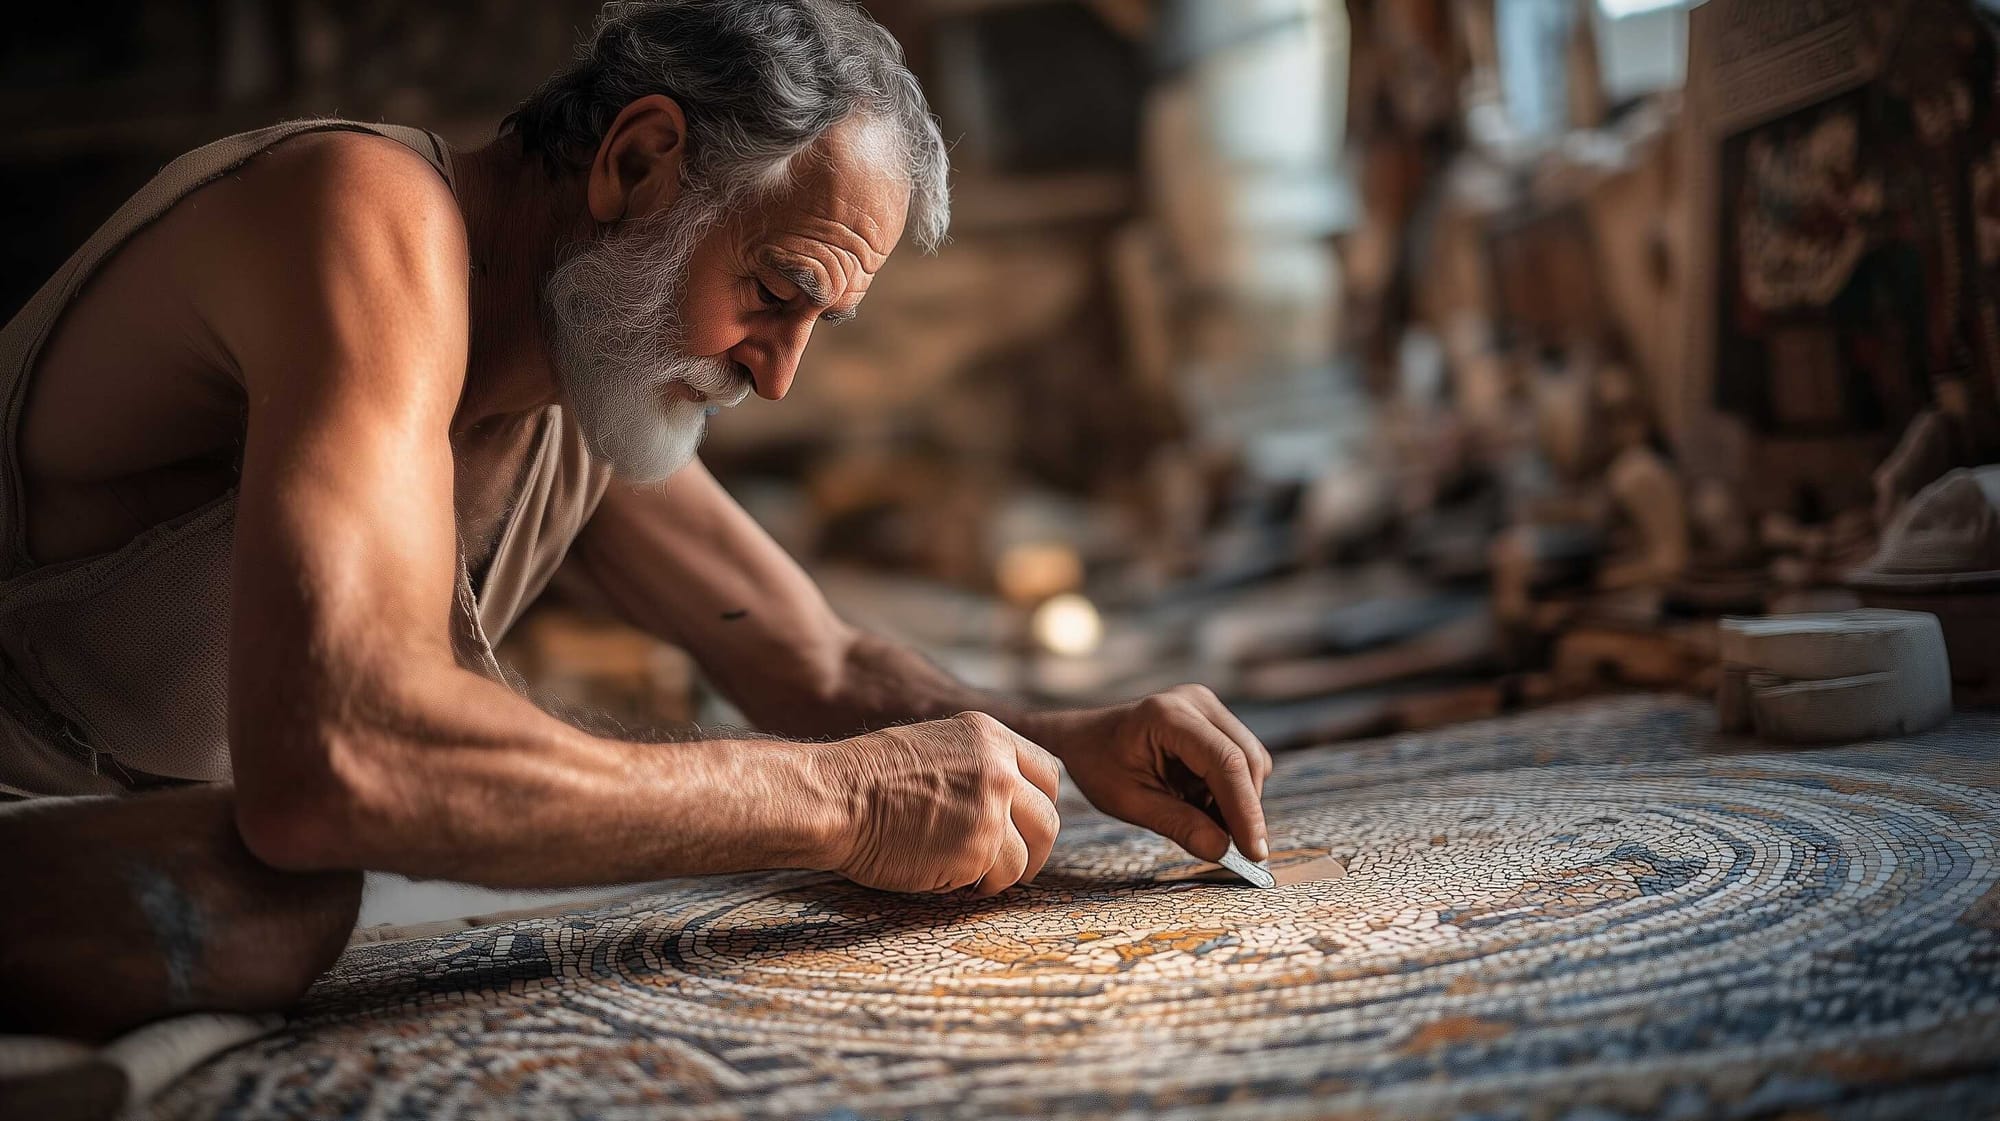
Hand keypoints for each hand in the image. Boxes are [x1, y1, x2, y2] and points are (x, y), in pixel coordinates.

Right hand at [817, 712, 1060, 895]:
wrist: (833, 798)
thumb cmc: (866, 779)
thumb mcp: (934, 747)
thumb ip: (977, 765)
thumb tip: (1009, 799)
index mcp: (987, 735)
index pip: (1047, 772)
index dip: (1037, 805)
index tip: (1021, 825)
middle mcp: (999, 766)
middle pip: (1048, 817)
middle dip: (1032, 847)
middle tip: (1008, 864)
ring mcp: (992, 808)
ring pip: (1029, 854)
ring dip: (1005, 872)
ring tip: (974, 876)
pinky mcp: (979, 848)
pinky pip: (1000, 877)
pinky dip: (981, 887)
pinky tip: (952, 881)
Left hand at [1026, 684, 1271, 862]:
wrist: (1084, 738)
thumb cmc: (1099, 765)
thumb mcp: (1130, 802)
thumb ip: (1177, 824)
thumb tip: (1222, 851)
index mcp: (1167, 716)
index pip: (1225, 762)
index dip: (1245, 810)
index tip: (1254, 853)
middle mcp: (1195, 701)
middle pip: (1246, 761)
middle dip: (1244, 810)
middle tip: (1229, 850)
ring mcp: (1206, 706)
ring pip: (1251, 761)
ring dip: (1236, 800)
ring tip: (1198, 819)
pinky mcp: (1213, 719)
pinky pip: (1241, 758)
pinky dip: (1229, 789)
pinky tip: (1198, 801)